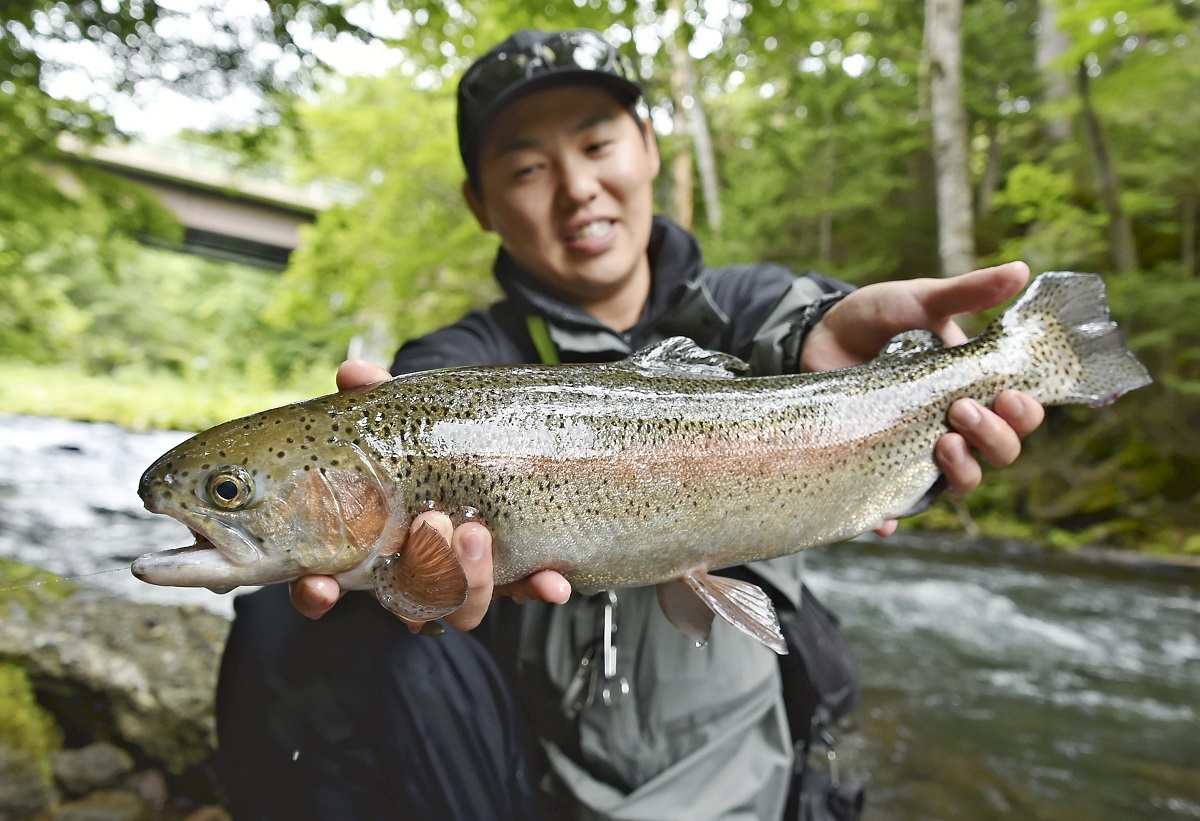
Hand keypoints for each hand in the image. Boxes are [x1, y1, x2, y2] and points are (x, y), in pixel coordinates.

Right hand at [289, 359, 571, 623]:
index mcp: (363, 544)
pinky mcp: (510, 575)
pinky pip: (522, 592)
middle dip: (419, 575)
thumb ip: (375, 398)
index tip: (321, 585)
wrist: (488, 440)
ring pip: (460, 608)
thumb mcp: (399, 416)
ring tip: (478, 532)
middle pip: (403, 603)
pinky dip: (537, 588)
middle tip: (433, 523)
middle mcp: (409, 574)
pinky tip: (554, 581)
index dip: (315, 594)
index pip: (322, 586)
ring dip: (470, 580)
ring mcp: (460, 579)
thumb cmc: (423, 437)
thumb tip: (353, 371)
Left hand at [799, 261, 1045, 534]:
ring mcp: (918, 448)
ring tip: (942, 443)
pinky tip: (887, 519)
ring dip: (963, 470)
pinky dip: (893, 517)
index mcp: (975, 386)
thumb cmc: (875, 318)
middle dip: (993, 438)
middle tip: (961, 411)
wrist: (816, 336)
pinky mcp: (879, 467)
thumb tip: (1020, 270)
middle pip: (999, 453)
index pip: (1020, 414)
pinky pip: (892, 505)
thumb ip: (965, 293)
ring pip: (960, 481)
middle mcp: (955, 424)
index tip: (1009, 396)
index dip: (1024, 414)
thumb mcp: (918, 300)